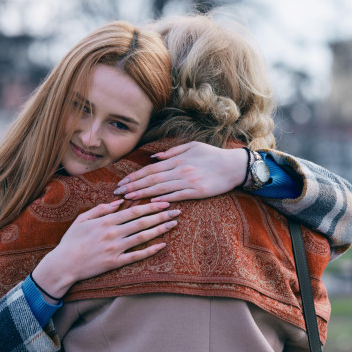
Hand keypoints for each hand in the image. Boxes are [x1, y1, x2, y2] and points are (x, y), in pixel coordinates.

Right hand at [32, 200, 180, 297]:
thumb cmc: (71, 241)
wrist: (63, 264)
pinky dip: (150, 250)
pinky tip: (162, 245)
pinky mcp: (115, 262)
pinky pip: (136, 256)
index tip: (165, 201)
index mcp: (105, 221)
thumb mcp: (82, 219)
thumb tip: (119, 202)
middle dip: (161, 215)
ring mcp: (115, 248)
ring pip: (142, 237)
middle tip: (176, 211)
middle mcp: (113, 233)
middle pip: (142, 222)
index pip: (133, 211)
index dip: (151, 206)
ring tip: (173, 224)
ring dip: (159, 230)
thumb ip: (101, 209)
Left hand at [114, 142, 248, 201]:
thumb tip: (154, 158)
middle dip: (132, 186)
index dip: (134, 176)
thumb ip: (172, 151)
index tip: (121, 183)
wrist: (234, 166)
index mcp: (177, 159)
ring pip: (160, 188)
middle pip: (151, 179)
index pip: (150, 169)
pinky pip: (176, 196)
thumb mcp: (192, 147)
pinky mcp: (196, 192)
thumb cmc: (213, 155)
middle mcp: (179, 169)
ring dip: (142, 194)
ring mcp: (188, 181)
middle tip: (118, 193)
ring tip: (128, 198)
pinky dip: (162, 199)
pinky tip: (151, 204)